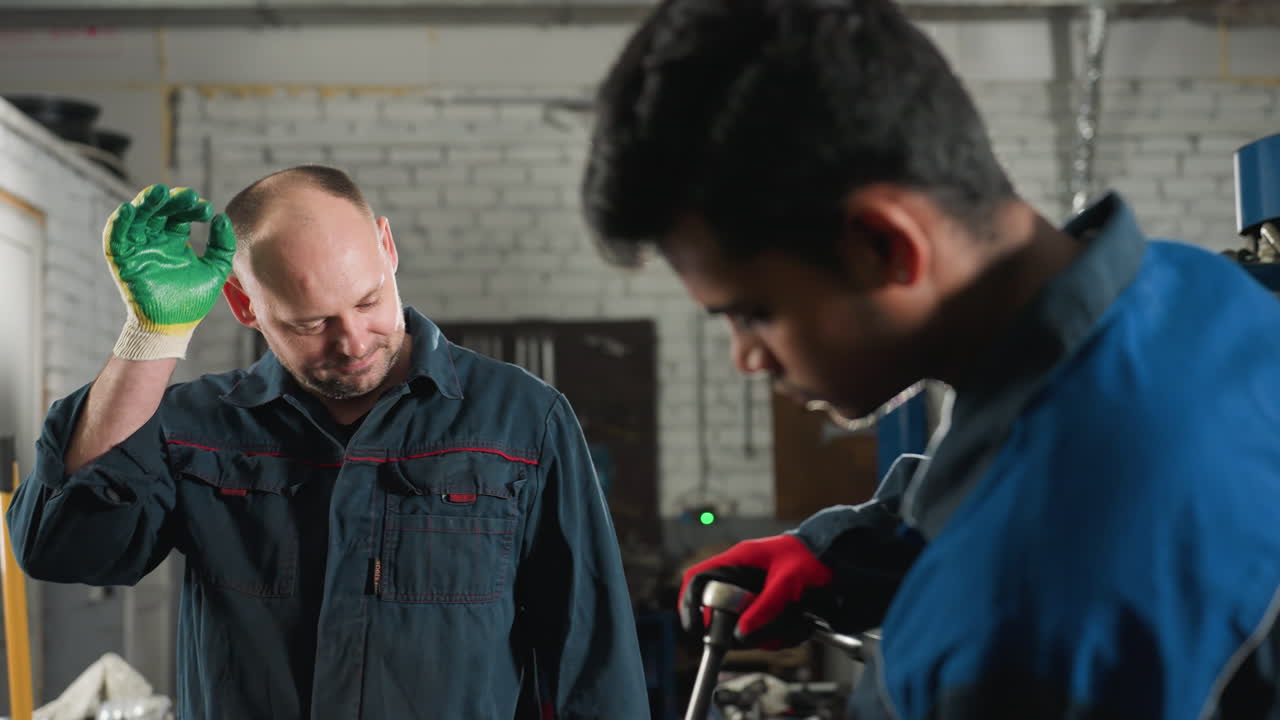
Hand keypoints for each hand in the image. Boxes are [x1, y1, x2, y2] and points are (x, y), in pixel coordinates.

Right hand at [105, 184, 235, 359]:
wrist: (173, 326)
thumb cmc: (192, 299)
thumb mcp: (215, 269)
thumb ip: (222, 245)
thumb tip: (222, 218)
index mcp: (174, 239)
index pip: (179, 213)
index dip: (190, 206)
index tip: (204, 208)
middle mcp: (155, 239)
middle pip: (159, 210)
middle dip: (171, 200)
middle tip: (187, 196)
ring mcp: (137, 247)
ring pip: (137, 217)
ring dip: (145, 203)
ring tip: (158, 193)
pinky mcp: (122, 259)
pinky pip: (115, 236)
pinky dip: (119, 222)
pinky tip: (128, 210)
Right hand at [679, 534, 834, 649]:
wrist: (835, 558)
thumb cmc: (810, 557)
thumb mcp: (788, 580)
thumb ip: (766, 605)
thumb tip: (742, 631)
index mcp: (737, 560)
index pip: (698, 578)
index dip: (689, 602)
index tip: (694, 626)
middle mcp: (740, 578)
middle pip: (718, 610)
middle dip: (735, 629)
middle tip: (754, 635)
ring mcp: (752, 594)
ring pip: (742, 625)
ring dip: (764, 634)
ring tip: (790, 627)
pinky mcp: (766, 606)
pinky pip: (761, 628)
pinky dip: (778, 634)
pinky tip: (797, 627)